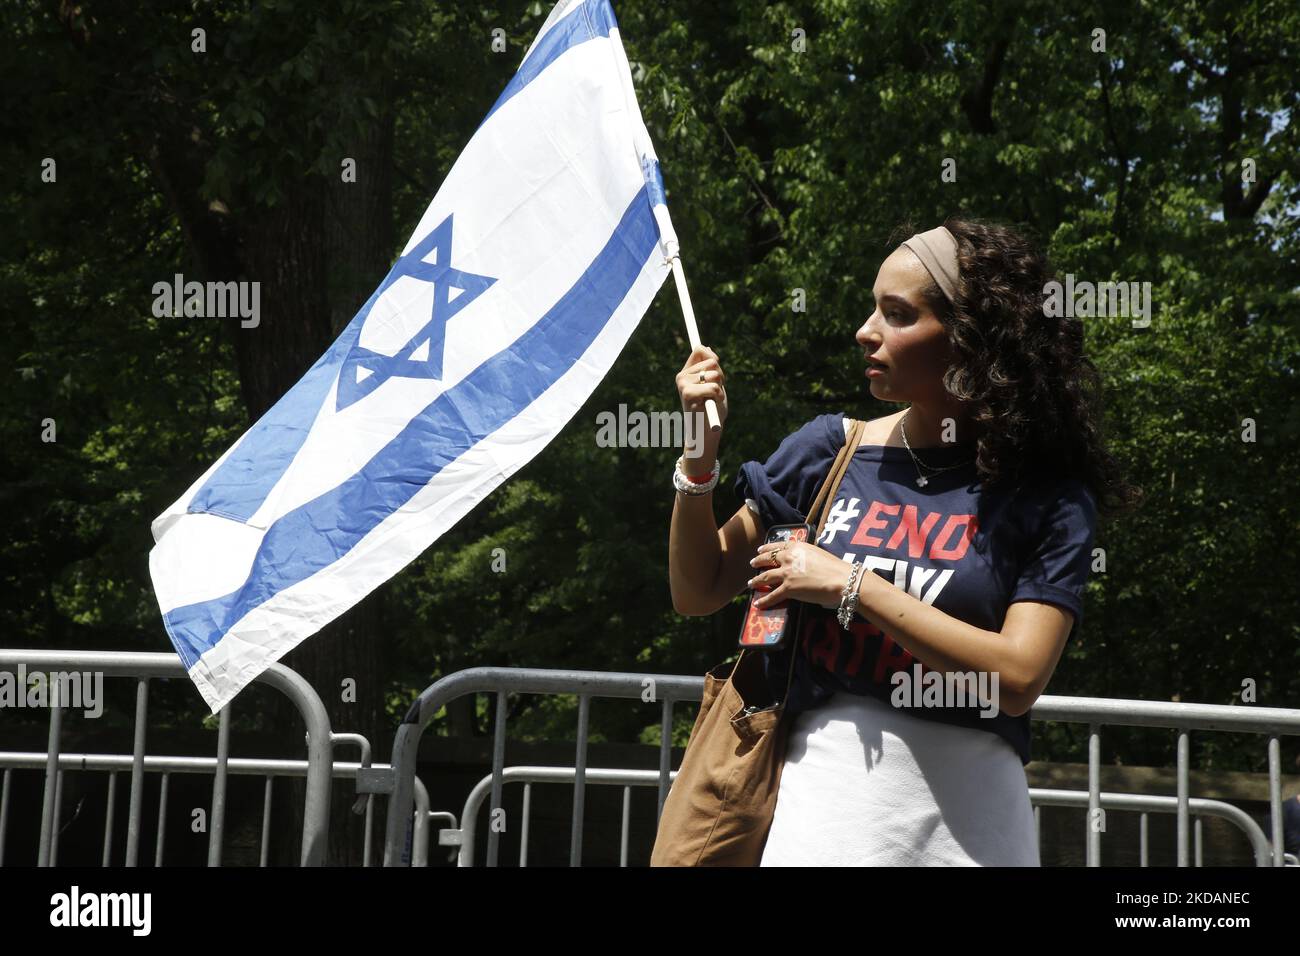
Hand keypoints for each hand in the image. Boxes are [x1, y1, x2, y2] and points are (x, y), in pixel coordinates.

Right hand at [675, 345, 727, 468]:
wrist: (706, 432)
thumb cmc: (711, 409)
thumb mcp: (714, 383)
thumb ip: (710, 367)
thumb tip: (707, 348)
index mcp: (686, 372)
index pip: (700, 350)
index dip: (713, 358)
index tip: (717, 372)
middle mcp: (681, 376)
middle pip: (712, 361)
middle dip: (721, 376)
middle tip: (715, 393)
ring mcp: (683, 384)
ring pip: (714, 374)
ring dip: (720, 387)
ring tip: (713, 400)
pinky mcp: (687, 394)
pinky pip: (713, 387)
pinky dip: (718, 396)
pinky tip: (712, 405)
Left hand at [747, 540, 855, 609]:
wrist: (840, 579)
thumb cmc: (835, 567)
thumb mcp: (817, 553)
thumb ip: (806, 556)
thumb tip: (802, 564)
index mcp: (797, 547)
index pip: (777, 546)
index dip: (766, 548)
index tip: (760, 550)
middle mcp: (788, 558)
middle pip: (768, 559)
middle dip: (758, 561)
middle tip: (752, 563)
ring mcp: (786, 573)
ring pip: (766, 576)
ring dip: (757, 580)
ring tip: (751, 583)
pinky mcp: (788, 588)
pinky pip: (772, 595)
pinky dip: (764, 600)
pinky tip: (758, 603)